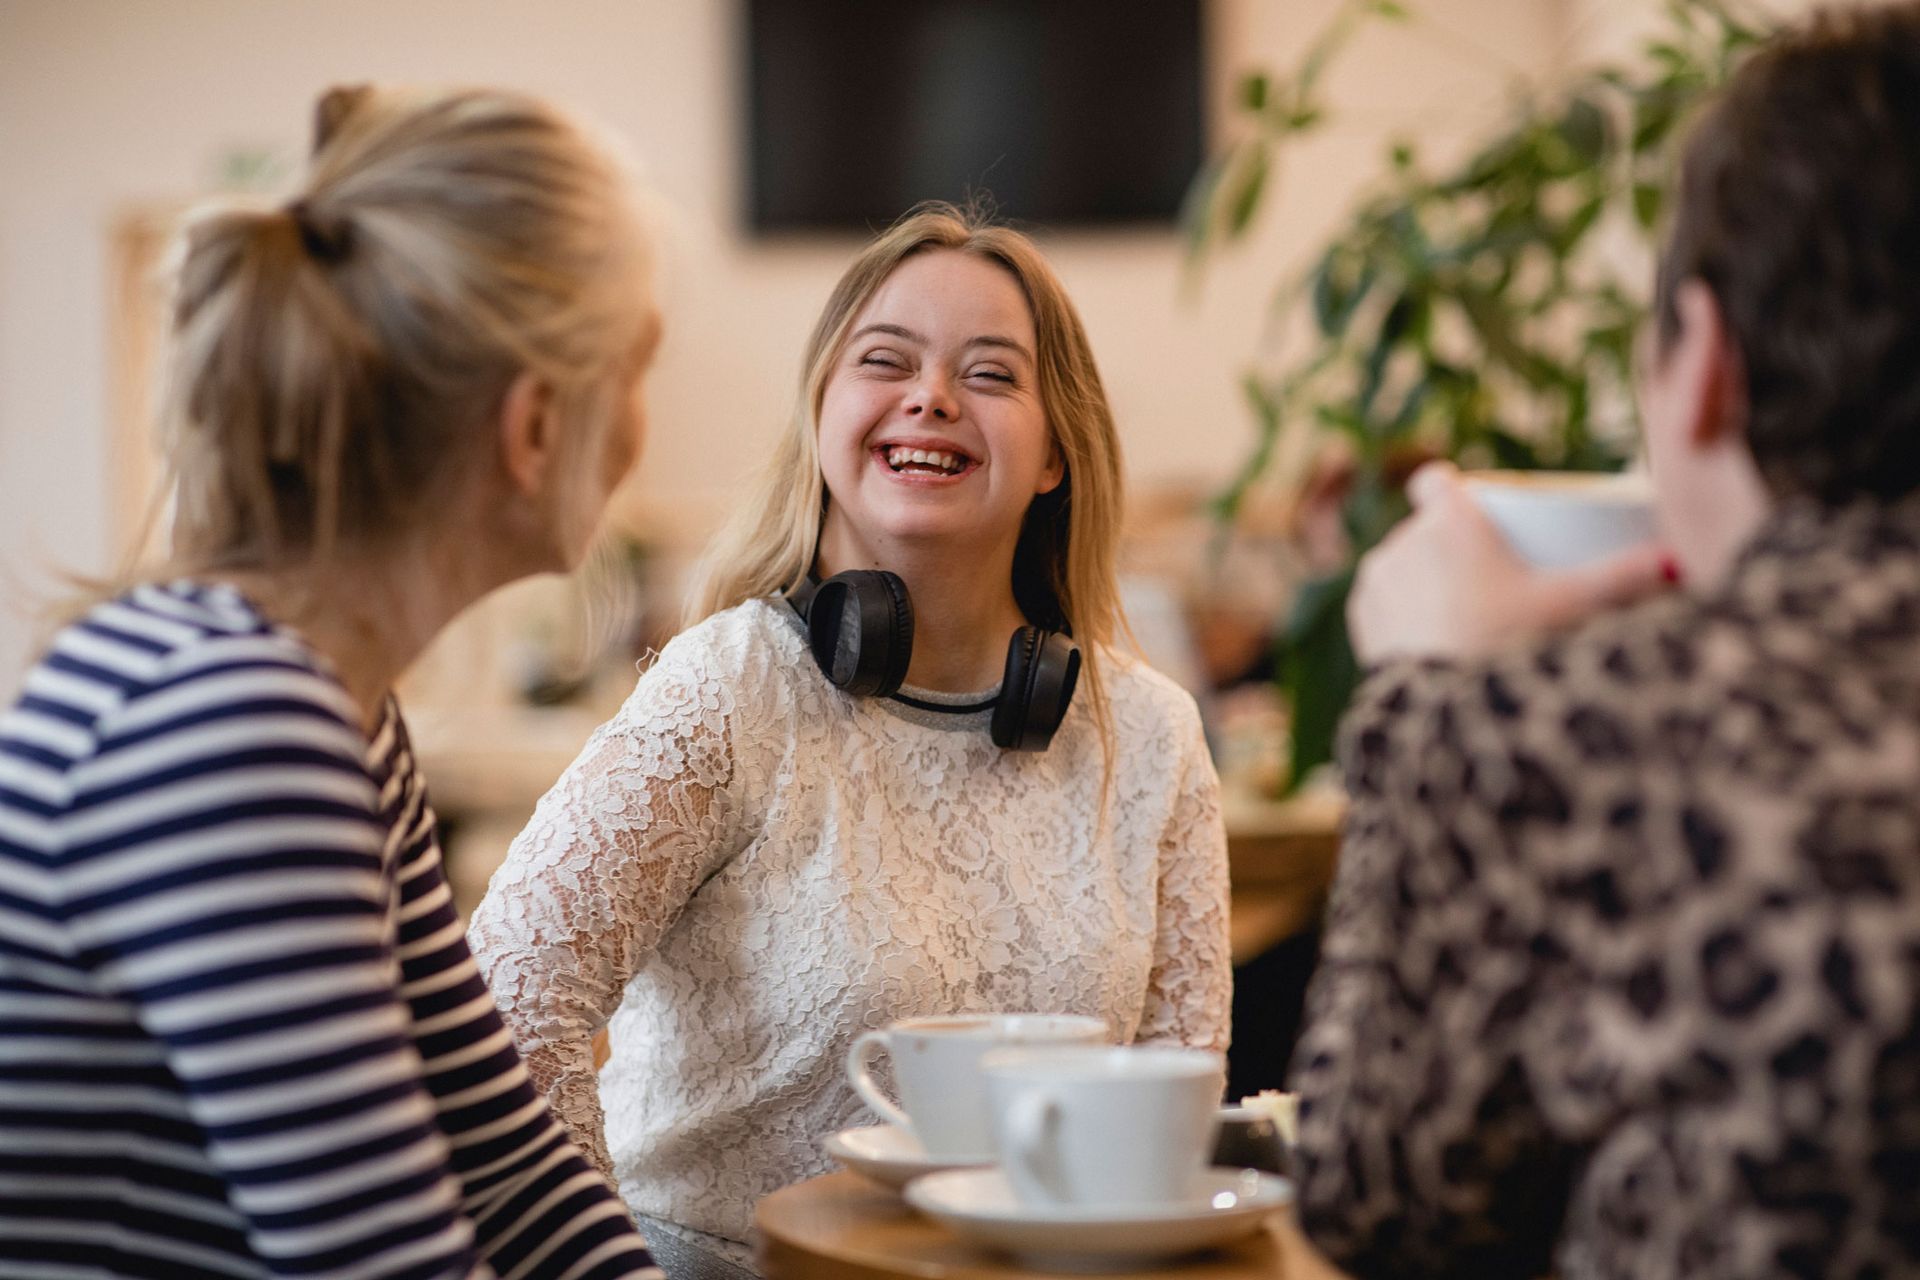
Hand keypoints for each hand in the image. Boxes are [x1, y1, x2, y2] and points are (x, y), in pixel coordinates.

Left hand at [1347, 462, 1673, 664]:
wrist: (1445, 723)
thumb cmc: (1509, 651)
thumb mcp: (1573, 608)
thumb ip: (1627, 578)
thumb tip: (1679, 562)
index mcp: (1445, 523)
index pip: (1435, 482)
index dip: (1450, 488)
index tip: (1472, 505)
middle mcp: (1399, 544)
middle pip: (1423, 528)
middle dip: (1448, 544)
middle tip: (1487, 573)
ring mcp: (1375, 584)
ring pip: (1399, 565)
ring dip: (1423, 578)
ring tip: (1460, 606)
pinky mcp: (1362, 624)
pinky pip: (1382, 603)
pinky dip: (1402, 611)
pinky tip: (1423, 625)